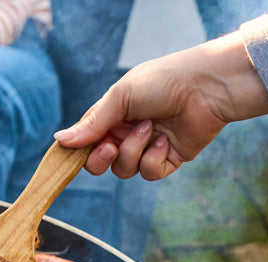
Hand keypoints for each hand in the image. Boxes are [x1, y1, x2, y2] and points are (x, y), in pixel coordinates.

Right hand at [54, 32, 267, 179]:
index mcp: (112, 116)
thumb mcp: (120, 97)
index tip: (76, 151)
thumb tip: (59, 141)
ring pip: (123, 170)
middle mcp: (126, 133)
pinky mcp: (166, 160)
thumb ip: (91, 123)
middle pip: (99, 163)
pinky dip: (153, 159)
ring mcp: (146, 147)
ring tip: (151, 129)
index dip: (79, 150)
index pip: (85, 141)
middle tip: (111, 146)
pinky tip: (165, 141)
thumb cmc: (163, 81)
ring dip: (133, 152)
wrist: (207, 87)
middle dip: (101, 159)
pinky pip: (148, 173)